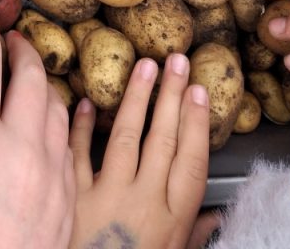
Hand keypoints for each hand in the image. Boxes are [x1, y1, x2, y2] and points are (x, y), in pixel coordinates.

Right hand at [0, 5, 74, 248]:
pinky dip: (55, 118)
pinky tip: (45, 120)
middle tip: (8, 36)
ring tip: (26, 75)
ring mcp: (49, 168)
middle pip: (28, 72)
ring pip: (54, 102)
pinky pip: (67, 139)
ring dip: (40, 80)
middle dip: (18, 45)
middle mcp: (18, 144)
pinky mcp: (67, 192)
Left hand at [68, 54, 209, 248]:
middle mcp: (143, 203)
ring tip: (144, 67)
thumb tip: (218, 216)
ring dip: (136, 99)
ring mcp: (106, 199)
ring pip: (125, 138)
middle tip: (175, 60)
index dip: (197, 122)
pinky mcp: (71, 200)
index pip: (192, 160)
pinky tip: (85, 101)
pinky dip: (80, 127)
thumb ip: (194, 234)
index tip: (199, 89)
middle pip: (162, 140)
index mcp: (173, 219)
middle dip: (171, 96)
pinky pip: (76, 155)